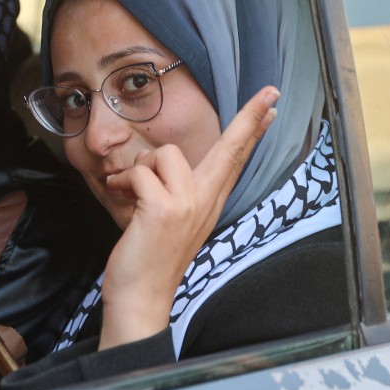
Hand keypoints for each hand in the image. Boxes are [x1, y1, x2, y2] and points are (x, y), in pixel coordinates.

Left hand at [97, 86, 280, 349]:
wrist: (140, 297)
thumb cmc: (148, 259)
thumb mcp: (169, 220)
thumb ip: (173, 191)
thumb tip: (159, 164)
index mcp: (208, 203)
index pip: (235, 159)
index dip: (251, 130)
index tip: (270, 104)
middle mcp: (205, 201)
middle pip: (231, 149)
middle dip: (249, 118)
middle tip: (270, 92)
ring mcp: (188, 204)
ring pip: (164, 154)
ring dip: (139, 168)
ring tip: (130, 191)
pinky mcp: (165, 209)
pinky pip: (139, 173)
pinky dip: (122, 183)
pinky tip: (119, 196)